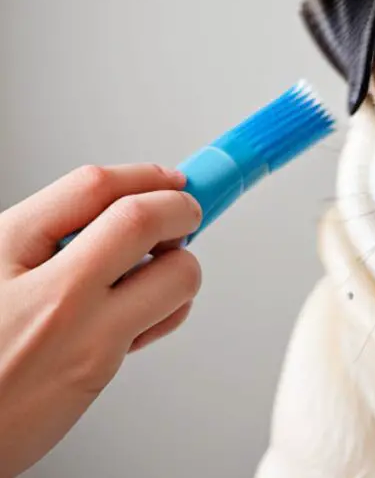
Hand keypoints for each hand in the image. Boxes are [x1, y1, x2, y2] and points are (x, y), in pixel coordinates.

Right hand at [0, 164, 202, 477]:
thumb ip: (42, 237)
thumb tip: (109, 212)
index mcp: (4, 247)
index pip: (93, 187)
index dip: (143, 175)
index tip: (167, 178)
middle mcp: (47, 288)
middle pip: (142, 220)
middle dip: (181, 208)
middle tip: (186, 212)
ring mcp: (79, 332)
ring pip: (175, 275)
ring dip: (181, 263)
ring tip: (161, 265)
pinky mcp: (99, 370)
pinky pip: (159, 321)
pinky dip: (166, 307)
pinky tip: (143, 311)